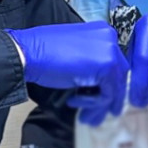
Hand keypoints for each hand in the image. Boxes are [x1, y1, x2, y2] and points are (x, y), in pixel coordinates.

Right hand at [7, 22, 127, 121]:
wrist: (29, 52)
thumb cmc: (44, 52)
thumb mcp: (75, 51)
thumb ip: (91, 62)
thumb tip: (100, 83)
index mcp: (103, 32)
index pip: (113, 62)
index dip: (106, 84)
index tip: (98, 98)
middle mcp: (110, 38)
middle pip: (118, 75)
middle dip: (107, 97)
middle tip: (95, 114)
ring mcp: (110, 51)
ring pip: (114, 86)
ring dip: (98, 104)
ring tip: (85, 116)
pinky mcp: (107, 66)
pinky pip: (107, 93)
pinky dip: (92, 102)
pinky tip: (74, 101)